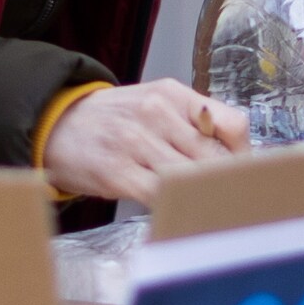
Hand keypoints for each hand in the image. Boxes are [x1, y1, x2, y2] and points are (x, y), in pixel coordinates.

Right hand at [42, 79, 247, 205]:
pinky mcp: (117, 172)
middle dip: (227, 182)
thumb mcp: (155, 103)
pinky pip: (160, 195)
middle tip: (234, 199)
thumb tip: (237, 154)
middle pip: (214, 156)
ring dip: (202, 196)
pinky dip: (174, 206)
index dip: (244, 154)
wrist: (57, 124)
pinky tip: (176, 209)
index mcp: (172, 95)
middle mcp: (156, 114)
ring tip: (209, 208)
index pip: (231, 123)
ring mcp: (135, 143)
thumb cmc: (115, 119)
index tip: (246, 172)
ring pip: (190, 177)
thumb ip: (193, 122)